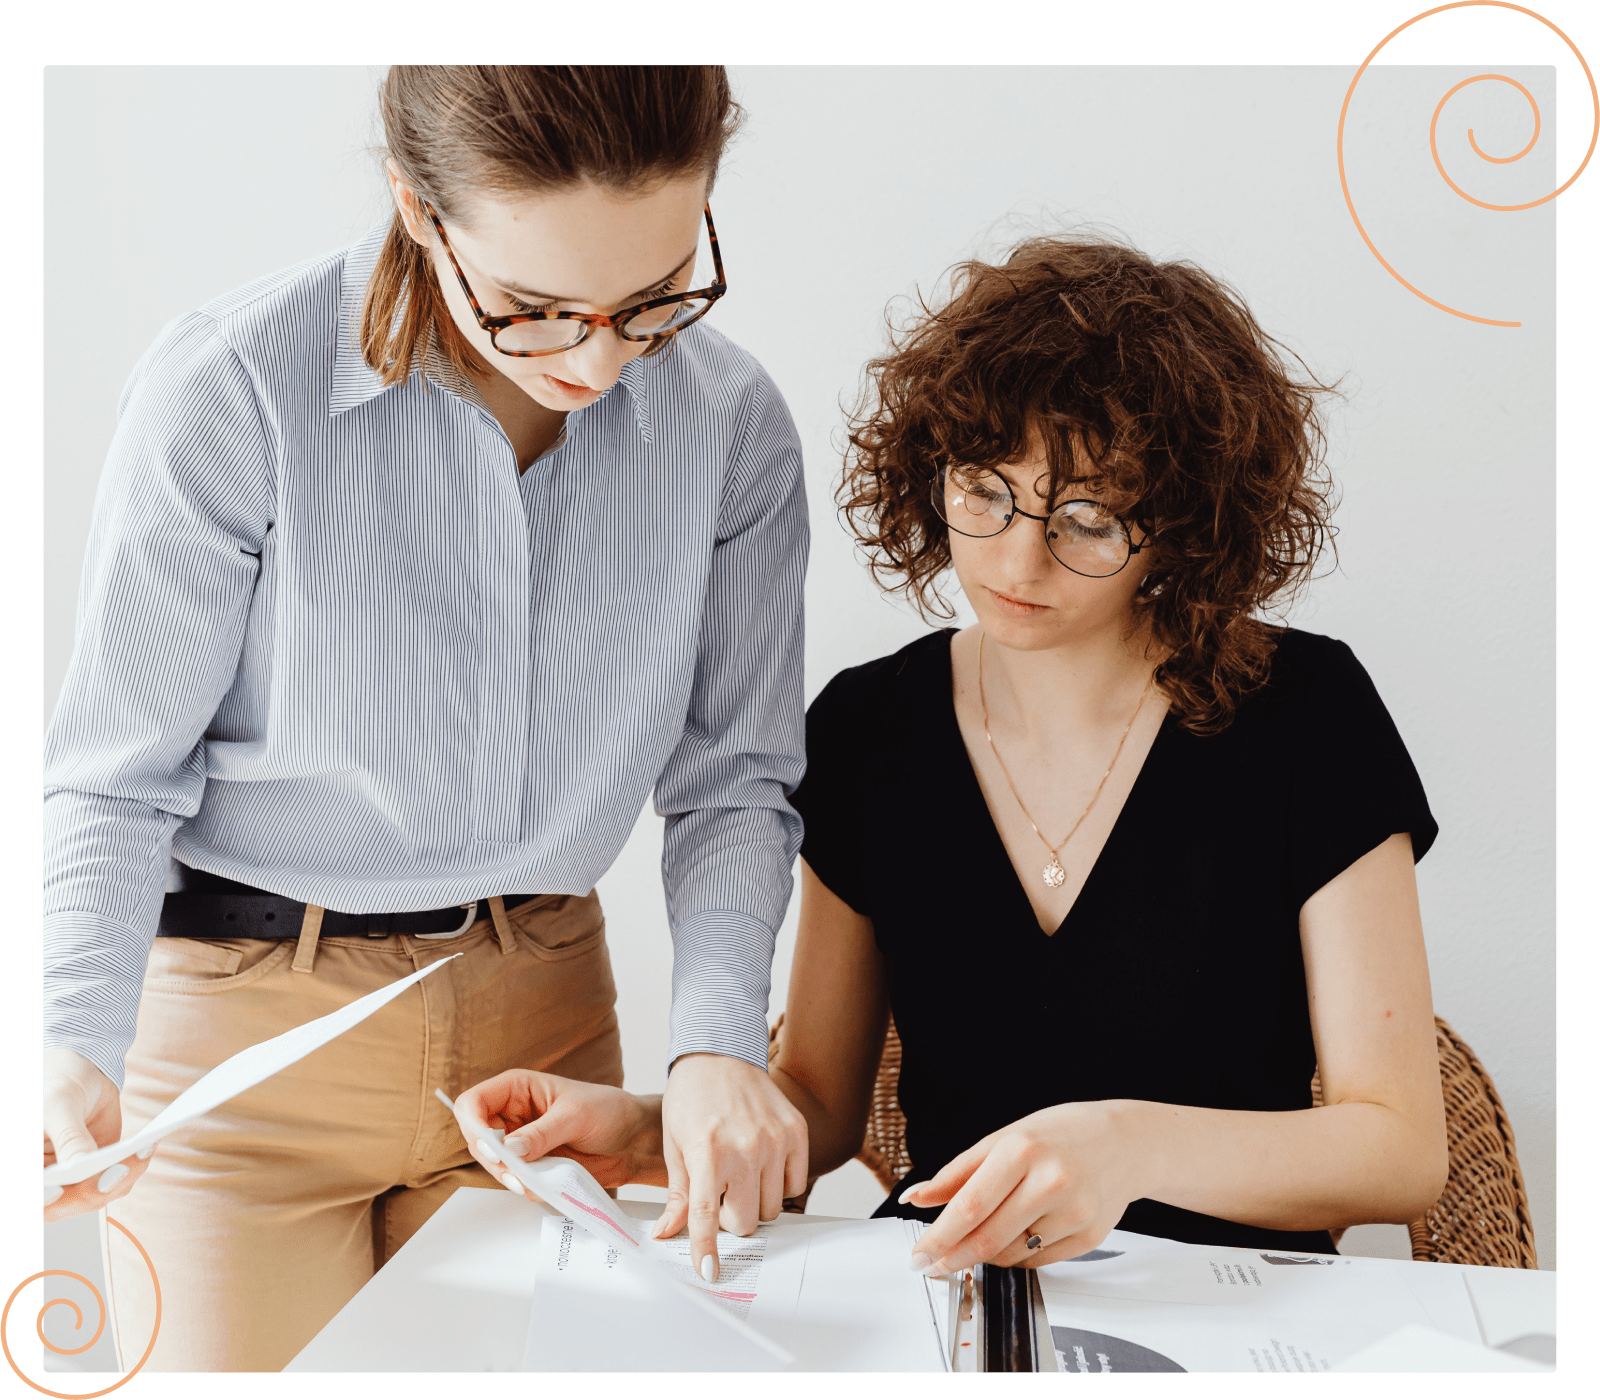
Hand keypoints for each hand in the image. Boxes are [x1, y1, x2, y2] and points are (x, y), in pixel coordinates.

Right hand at [43, 1047, 149, 1220]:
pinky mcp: (99, 1172)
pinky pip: (117, 1180)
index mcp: (27, 1167)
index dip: (40, 1199)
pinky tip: (145, 1147)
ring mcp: (72, 1180)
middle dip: (92, 1190)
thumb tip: (80, 1167)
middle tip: (119, 1169)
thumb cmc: (58, 1084)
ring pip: (95, 1197)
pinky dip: (133, 1166)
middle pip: (62, 1205)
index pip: (32, 1193)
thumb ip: (69, 1137)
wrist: (82, 1073)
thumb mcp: (58, 1105)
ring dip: (121, 1178)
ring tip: (139, 1153)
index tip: (56, 1191)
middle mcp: (45, 1180)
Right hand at [453, 1069, 662, 1191]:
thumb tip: (509, 1149)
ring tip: (535, 1180)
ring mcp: (520, 1142)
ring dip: (510, 1177)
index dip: (474, 1125)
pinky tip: (547, 1184)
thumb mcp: (575, 1116)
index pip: (473, 1103)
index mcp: (517, 1088)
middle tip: (517, 1174)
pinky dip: (525, 1186)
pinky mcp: (532, 1165)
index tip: (492, 1148)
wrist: (633, 1140)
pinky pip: (514, 1180)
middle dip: (493, 1160)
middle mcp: (512, 1114)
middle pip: (477, 1139)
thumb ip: (541, 1133)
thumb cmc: (609, 1111)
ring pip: (493, 1164)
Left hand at [654, 1053, 807, 1282]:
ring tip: (739, 1176)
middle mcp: (745, 1147)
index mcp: (707, 1151)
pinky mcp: (796, 1131)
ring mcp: (775, 1139)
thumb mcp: (674, 1145)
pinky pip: (795, 1183)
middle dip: (731, 1219)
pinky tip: (761, 1165)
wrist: (719, 1053)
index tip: (709, 1272)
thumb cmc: (690, 1098)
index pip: (707, 1216)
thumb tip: (667, 1233)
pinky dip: (779, 1184)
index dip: (707, 1250)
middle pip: (746, 1221)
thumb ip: (678, 1195)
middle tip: (720, 1196)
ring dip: (754, 1202)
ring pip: (772, 1206)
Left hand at [904, 1102, 1137, 1273]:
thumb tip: (916, 1197)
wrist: (1123, 1142)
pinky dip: (1016, 1256)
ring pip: (1010, 1255)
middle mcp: (1050, 1182)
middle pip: (988, 1237)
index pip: (969, 1205)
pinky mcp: (1088, 1237)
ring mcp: (1073, 1213)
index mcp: (1022, 1149)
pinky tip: (1017, 1235)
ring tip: (981, 1237)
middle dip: (952, 1258)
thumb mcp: (1004, 1139)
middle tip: (931, 1265)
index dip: (938, 1236)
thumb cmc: (1060, 1135)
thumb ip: (957, 1172)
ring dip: (984, 1255)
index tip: (919, 1254)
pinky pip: (1036, 1261)